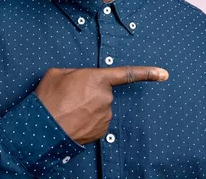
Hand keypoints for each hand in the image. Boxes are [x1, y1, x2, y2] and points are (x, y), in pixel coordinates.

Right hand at [34, 66, 168, 143]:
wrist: (41, 128)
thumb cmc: (48, 98)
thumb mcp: (58, 73)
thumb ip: (75, 72)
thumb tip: (77, 79)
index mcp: (98, 79)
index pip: (128, 74)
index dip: (148, 73)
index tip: (164, 74)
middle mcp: (106, 98)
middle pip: (102, 92)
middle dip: (89, 94)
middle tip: (70, 98)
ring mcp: (105, 116)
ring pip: (99, 108)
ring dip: (87, 109)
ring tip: (68, 111)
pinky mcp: (101, 131)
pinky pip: (97, 122)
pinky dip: (87, 122)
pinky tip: (73, 121)